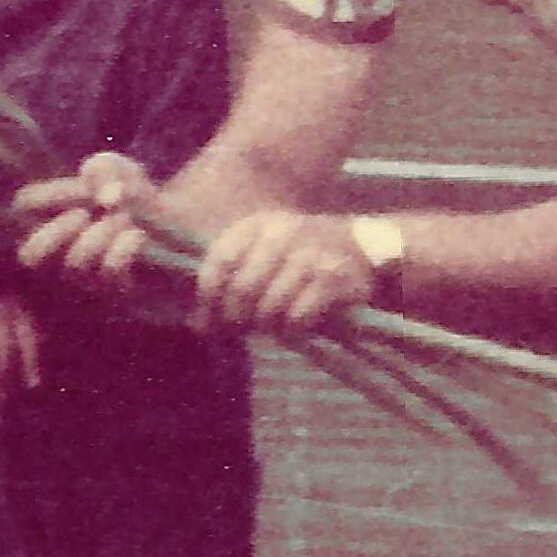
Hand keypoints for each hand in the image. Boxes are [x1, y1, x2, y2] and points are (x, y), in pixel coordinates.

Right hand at [4, 148, 169, 288]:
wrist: (165, 222)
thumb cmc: (127, 192)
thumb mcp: (118, 169)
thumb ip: (104, 170)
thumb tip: (106, 200)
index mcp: (49, 216)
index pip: (23, 206)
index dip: (42, 197)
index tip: (78, 189)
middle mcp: (58, 252)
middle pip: (29, 256)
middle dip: (56, 232)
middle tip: (83, 214)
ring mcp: (82, 277)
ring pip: (75, 262)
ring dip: (101, 232)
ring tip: (123, 217)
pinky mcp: (110, 290)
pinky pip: (109, 272)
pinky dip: (124, 247)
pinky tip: (136, 234)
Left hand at [183, 200, 378, 333]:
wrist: (359, 247)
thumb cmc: (298, 254)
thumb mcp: (262, 249)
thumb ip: (229, 279)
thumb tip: (197, 324)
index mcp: (256, 225)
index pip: (219, 263)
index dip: (207, 299)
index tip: (206, 322)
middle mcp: (281, 234)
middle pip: (242, 289)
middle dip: (235, 318)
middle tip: (240, 330)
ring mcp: (309, 256)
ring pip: (269, 307)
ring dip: (265, 327)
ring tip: (269, 328)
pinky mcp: (332, 280)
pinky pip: (297, 317)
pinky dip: (289, 331)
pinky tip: (292, 329)